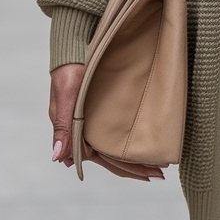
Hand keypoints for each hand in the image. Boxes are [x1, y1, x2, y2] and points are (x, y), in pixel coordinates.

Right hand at [49, 63, 164, 179]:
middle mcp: (83, 130)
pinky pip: (115, 129)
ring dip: (134, 155)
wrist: (73, 43)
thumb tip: (58, 158)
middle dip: (135, 167)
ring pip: (115, 145)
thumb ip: (64, 127)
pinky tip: (141, 140)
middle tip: (160, 173)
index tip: (149, 176)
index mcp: (73, 132)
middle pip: (111, 157)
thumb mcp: (66, 96)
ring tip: (156, 162)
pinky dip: (129, 138)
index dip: (126, 169)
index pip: (103, 160)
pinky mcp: (100, 108)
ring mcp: (92, 120)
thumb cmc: (68, 68)